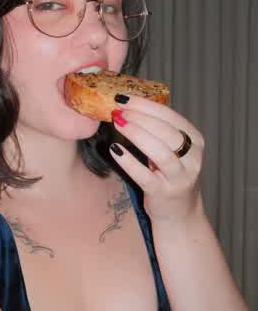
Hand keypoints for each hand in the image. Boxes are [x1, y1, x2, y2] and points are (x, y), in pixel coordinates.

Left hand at [109, 97, 204, 225]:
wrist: (179, 212)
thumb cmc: (170, 173)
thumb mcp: (171, 149)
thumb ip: (157, 130)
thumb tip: (126, 106)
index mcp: (195, 140)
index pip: (171, 116)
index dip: (146, 105)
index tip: (124, 98)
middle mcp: (192, 158)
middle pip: (167, 132)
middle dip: (141, 118)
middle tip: (119, 111)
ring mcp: (180, 177)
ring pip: (161, 153)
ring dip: (137, 135)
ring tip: (118, 124)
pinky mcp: (164, 194)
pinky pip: (146, 176)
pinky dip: (129, 161)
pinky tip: (115, 149)